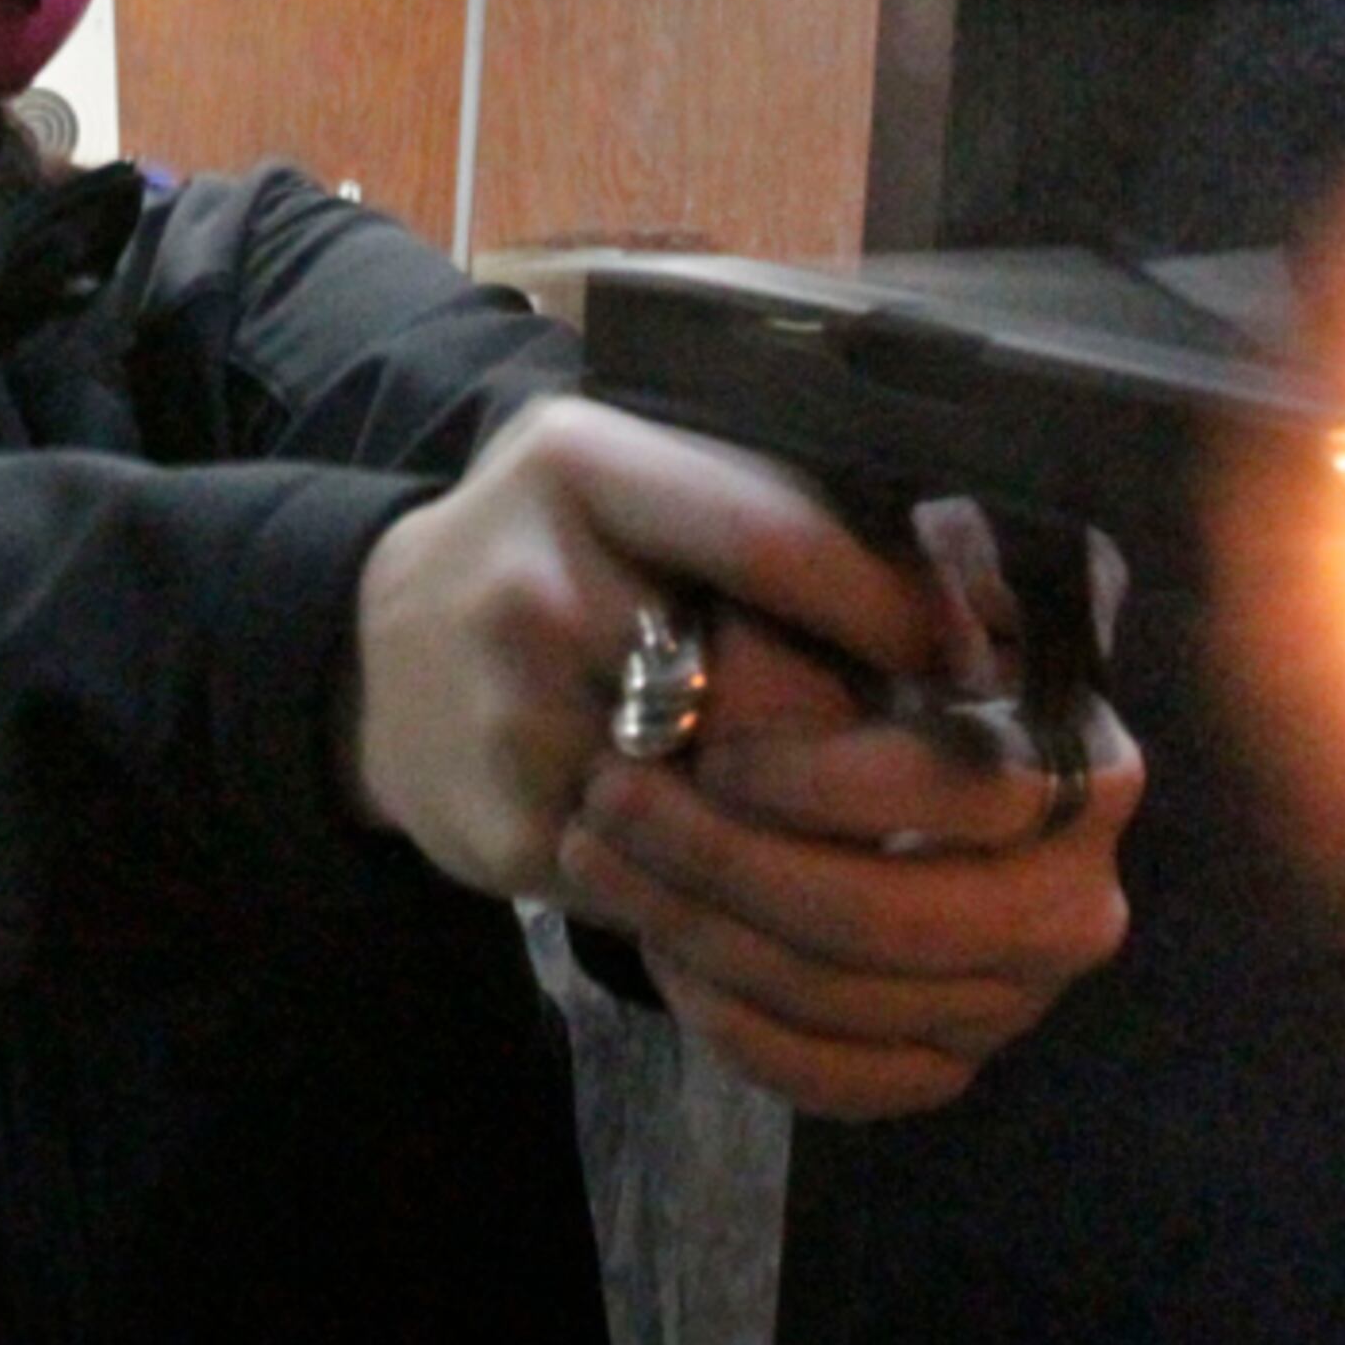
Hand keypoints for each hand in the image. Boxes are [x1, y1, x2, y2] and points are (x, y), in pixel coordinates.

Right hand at [348, 397, 949, 904]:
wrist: (368, 656)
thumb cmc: (553, 548)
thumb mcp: (629, 472)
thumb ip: (761, 498)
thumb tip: (961, 573)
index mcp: (581, 466)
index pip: (775, 538)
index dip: (891, 606)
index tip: (976, 654)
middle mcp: (533, 587)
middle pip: (764, 687)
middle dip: (854, 730)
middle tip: (924, 752)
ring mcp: (509, 720)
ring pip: (726, 801)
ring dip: (797, 819)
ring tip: (836, 809)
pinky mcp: (503, 835)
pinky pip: (668, 879)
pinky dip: (719, 879)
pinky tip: (736, 857)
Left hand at [560, 603, 1141, 1118]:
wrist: (858, 760)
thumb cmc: (852, 662)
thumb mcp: (840, 617)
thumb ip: (814, 632)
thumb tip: (730, 672)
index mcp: (1084, 768)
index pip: (965, 791)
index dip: (824, 781)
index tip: (712, 752)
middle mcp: (1078, 898)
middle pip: (895, 919)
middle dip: (728, 865)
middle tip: (609, 802)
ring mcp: (1017, 997)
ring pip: (849, 1001)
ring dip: (702, 935)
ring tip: (600, 858)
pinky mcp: (949, 1062)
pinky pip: (841, 1083)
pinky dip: (740, 1029)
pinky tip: (666, 954)